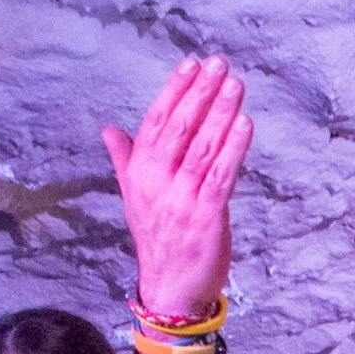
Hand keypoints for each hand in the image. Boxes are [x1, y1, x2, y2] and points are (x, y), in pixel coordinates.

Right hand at [103, 55, 250, 353]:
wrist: (170, 289)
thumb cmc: (158, 239)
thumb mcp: (135, 197)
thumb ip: (126, 160)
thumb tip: (109, 130)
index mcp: (139, 175)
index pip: (156, 122)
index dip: (174, 91)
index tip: (190, 64)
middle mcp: (156, 183)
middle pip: (179, 128)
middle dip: (200, 93)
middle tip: (218, 64)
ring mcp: (180, 200)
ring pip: (202, 147)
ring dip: (220, 113)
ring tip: (235, 84)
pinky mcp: (206, 216)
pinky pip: (221, 176)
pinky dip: (233, 149)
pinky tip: (245, 125)